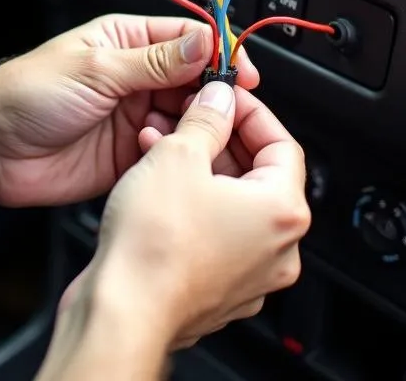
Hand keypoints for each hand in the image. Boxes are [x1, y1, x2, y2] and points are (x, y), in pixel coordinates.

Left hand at [0, 14, 257, 208]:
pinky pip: (169, 153)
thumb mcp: (95, 68)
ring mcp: (133, 116)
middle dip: (214, 96)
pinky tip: (175, 159)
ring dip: (197, 128)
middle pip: (194, 81)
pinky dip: (178, 156)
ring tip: (200, 137)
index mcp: (125, 41)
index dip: (217, 54)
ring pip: (187, 119)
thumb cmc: (27, 94)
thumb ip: (153, 61)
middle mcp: (134, 77)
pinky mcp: (130, 155)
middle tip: (228, 113)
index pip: (186, 38)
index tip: (243, 73)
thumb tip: (203, 43)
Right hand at [59, 83, 310, 352]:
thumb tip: (219, 99)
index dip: (248, 110)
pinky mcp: (221, 291)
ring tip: (163, 146)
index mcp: (282, 211)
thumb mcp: (179, 154)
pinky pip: (216, 233)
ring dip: (201, 168)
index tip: (223, 95)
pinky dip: (194, 204)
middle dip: (219, 138)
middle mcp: (278, 249)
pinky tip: (158, 186)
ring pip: (233, 203)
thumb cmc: (155, 245)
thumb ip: (206, 117)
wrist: (123, 310)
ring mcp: (251, 275)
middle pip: (259, 173)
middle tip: (191, 116)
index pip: (281, 142)